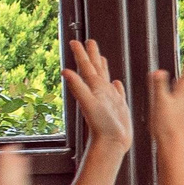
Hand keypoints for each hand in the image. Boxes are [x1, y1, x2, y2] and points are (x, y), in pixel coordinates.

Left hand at [63, 38, 132, 153]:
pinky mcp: (118, 107)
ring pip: (105, 78)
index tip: (75, 41)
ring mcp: (109, 99)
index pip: (86, 67)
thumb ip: (78, 87)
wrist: (112, 143)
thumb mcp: (89, 104)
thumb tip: (65, 72)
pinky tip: (116, 82)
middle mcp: (100, 91)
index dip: (81, 54)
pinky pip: (117, 92)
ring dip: (103, 67)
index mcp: (94, 88)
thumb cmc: (101, 126)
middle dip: (92, 55)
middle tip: (89, 41)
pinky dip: (116, 85)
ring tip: (101, 57)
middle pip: (95, 68)